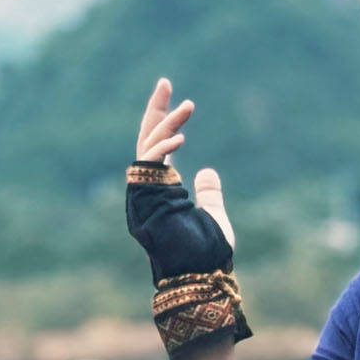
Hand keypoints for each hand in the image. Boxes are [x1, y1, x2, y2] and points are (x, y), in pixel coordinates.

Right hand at [128, 78, 235, 283]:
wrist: (200, 278)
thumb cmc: (208, 256)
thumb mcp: (214, 215)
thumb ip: (208, 193)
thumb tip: (207, 171)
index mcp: (163, 192)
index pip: (160, 148)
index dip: (167, 122)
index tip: (181, 101)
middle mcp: (150, 190)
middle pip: (147, 139)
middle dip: (156, 109)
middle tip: (165, 81)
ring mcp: (145, 193)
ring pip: (148, 146)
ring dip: (167, 123)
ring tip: (189, 106)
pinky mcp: (146, 197)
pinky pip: (149, 162)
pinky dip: (164, 146)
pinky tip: (182, 135)